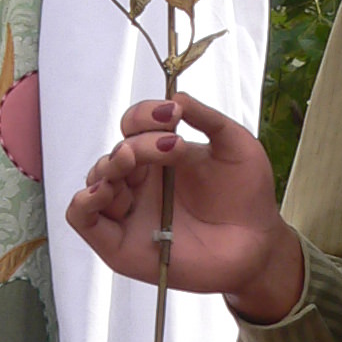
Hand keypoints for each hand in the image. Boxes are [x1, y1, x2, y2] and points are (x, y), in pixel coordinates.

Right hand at [66, 90, 304, 322]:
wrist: (258, 244)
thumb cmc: (246, 197)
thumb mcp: (235, 145)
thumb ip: (207, 118)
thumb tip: (176, 97)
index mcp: (160, 155)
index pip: (134, 125)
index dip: (145, 115)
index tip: (172, 115)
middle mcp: (140, 181)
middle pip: (116, 152)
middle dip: (136, 144)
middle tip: (167, 145)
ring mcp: (129, 211)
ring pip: (96, 180)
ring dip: (109, 165)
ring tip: (132, 161)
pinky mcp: (120, 243)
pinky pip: (83, 219)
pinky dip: (84, 202)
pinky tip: (105, 191)